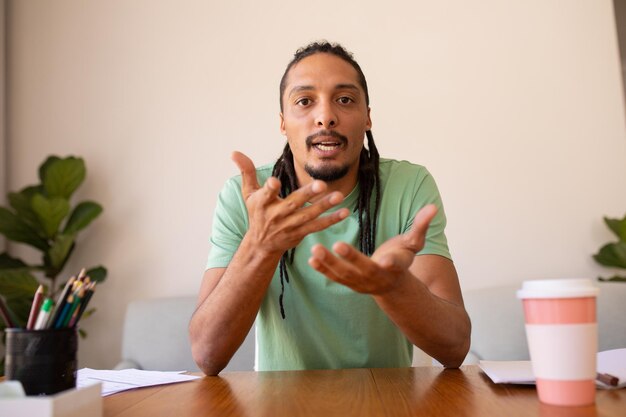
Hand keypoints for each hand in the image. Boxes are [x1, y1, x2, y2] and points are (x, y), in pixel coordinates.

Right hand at [231, 151, 349, 255]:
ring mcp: (289, 226)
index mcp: (263, 203)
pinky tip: (345, 212)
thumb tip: (234, 152)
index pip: (265, 194)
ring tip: (339, 195)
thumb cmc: (257, 214)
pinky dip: (331, 220)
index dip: (269, 189)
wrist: (261, 245)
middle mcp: (276, 215)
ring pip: (309, 215)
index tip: (274, 182)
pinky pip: (318, 226)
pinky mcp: (300, 234)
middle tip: (321, 184)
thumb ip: (246, 172)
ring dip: (324, 206)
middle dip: (307, 194)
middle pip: (293, 204)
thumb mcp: (248, 194)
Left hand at [308, 204, 437, 293]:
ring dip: (329, 264)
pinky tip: (311, 258)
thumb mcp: (414, 243)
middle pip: (364, 269)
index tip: (385, 259)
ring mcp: (362, 283)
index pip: (395, 264)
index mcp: (396, 267)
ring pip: (345, 275)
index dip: (391, 262)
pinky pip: (335, 277)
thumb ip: (421, 225)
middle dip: (351, 259)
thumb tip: (433, 206)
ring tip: (315, 249)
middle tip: (337, 245)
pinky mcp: (350, 283)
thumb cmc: (402, 257)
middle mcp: (378, 277)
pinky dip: (323, 269)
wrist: (393, 284)